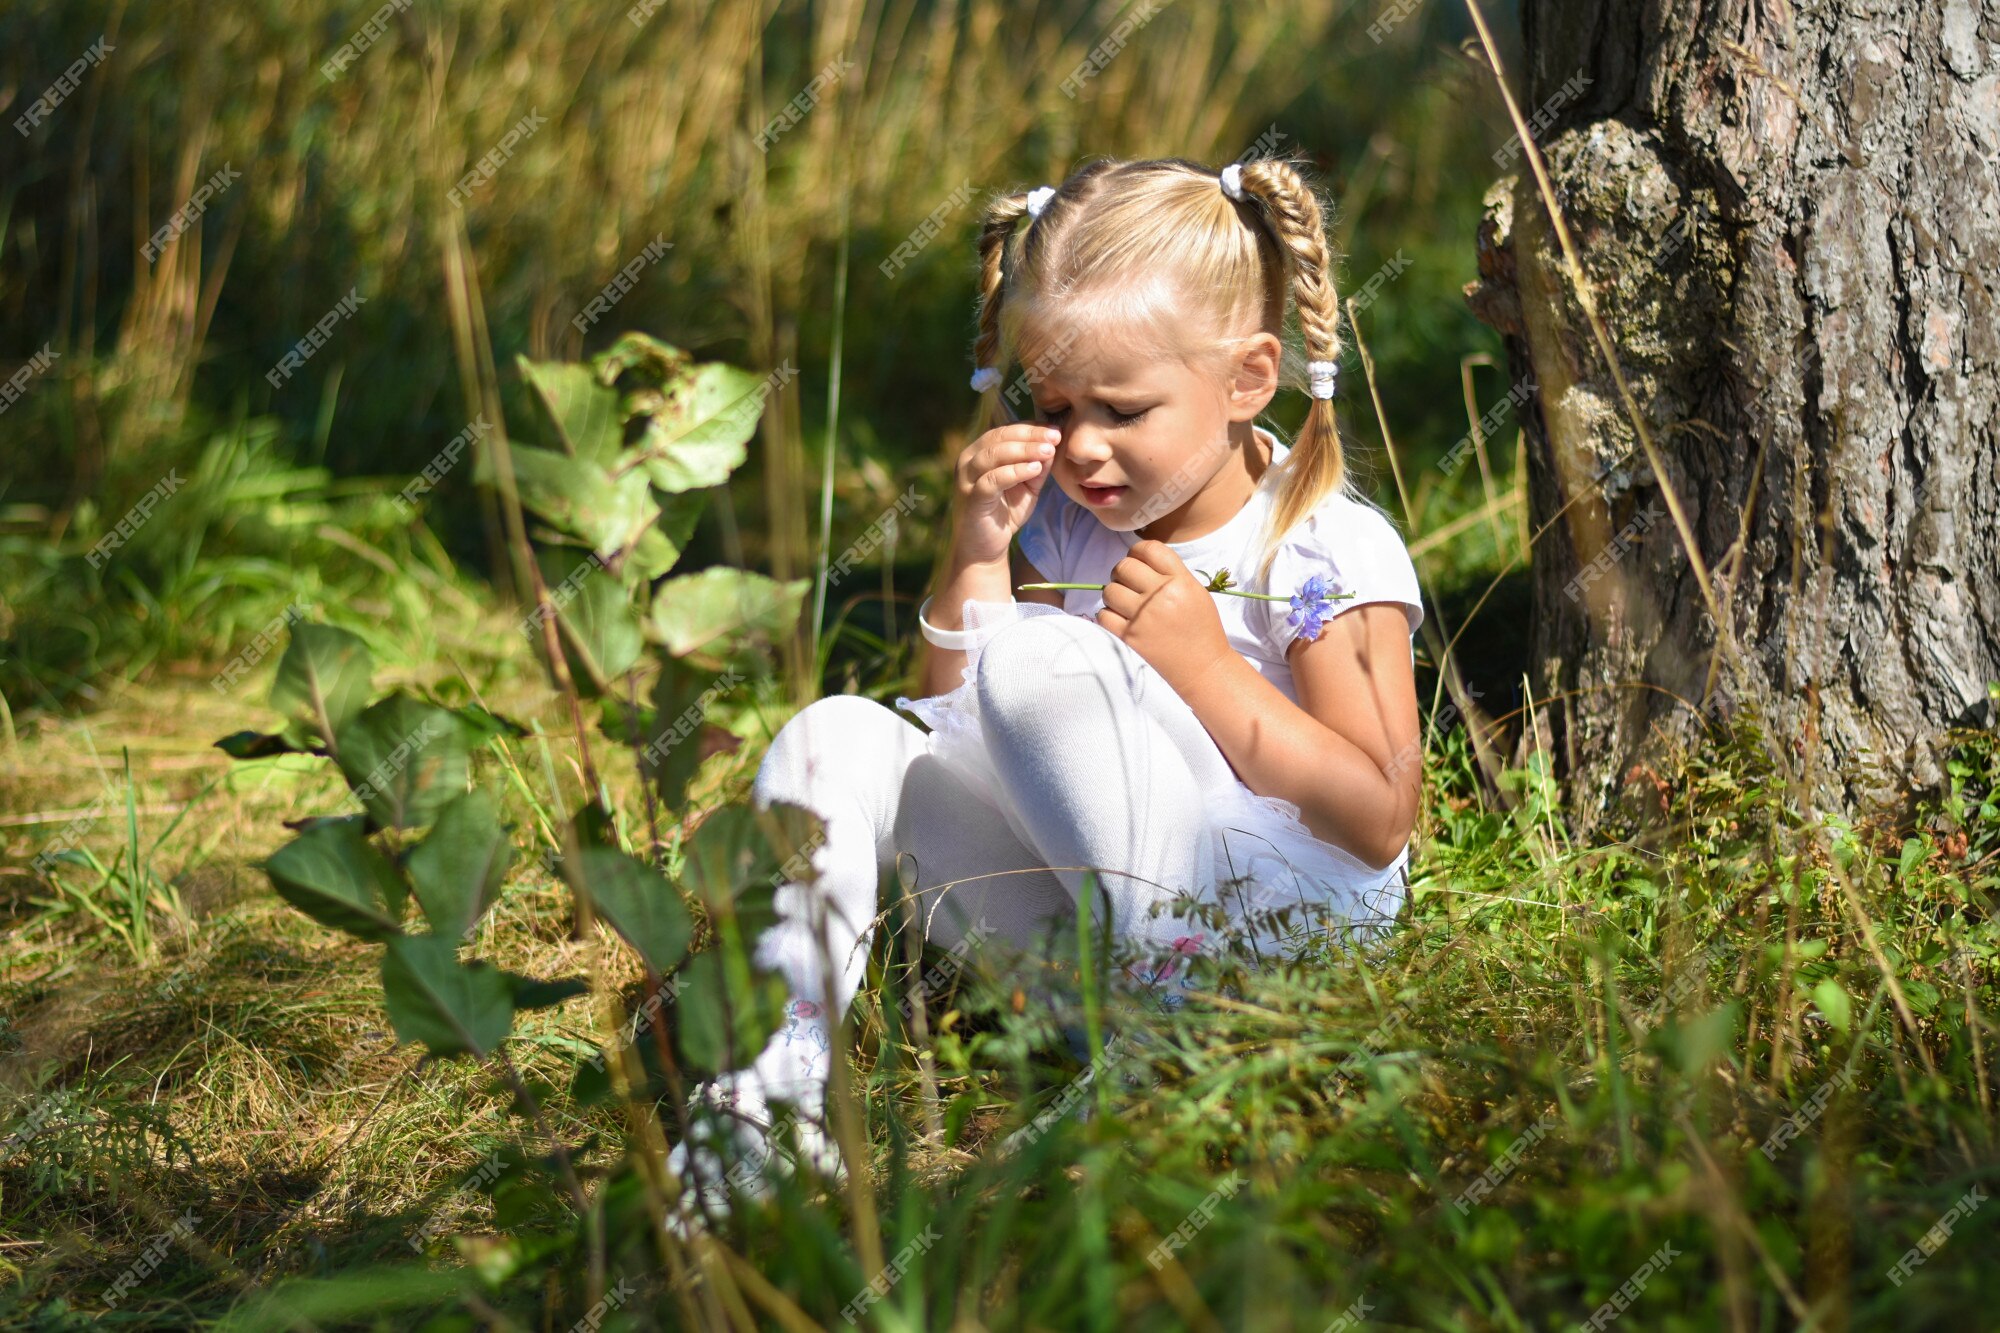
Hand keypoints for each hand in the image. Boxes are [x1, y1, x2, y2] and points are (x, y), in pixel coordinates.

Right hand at [949, 424, 1060, 566]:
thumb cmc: (1005, 513)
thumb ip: (1038, 465)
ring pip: (993, 455)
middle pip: (999, 438)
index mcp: (979, 453)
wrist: (985, 549)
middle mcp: (968, 461)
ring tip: (1048, 450)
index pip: (1005, 431)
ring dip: (1024, 450)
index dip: (1031, 428)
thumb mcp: (1027, 485)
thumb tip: (1053, 442)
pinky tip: (1034, 469)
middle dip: (1030, 436)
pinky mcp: (971, 498)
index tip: (1056, 430)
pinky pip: (992, 480)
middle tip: (1055, 437)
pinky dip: (1014, 472)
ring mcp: (966, 479)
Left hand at [1094, 541, 1232, 691]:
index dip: (1138, 551)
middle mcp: (1160, 594)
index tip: (1137, 560)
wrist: (1203, 666)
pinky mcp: (1130, 636)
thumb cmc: (1202, 628)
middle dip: (1122, 571)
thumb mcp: (1196, 592)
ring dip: (1113, 593)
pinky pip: (1103, 615)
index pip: (1150, 549)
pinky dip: (1108, 614)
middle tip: (1128, 582)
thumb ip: (1172, 573)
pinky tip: (1119, 618)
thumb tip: (1141, 560)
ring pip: (1109, 590)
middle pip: (1124, 566)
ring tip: (1124, 602)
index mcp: (1180, 580)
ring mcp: (1143, 616)